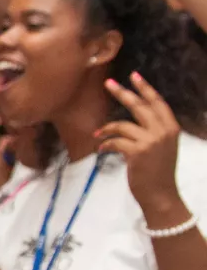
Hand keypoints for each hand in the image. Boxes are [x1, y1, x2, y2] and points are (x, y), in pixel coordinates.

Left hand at [99, 71, 182, 211]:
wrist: (160, 194)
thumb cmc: (157, 171)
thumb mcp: (162, 147)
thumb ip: (152, 131)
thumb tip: (131, 121)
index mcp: (171, 128)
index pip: (157, 102)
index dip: (145, 88)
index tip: (134, 75)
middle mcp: (163, 131)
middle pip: (139, 106)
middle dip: (122, 92)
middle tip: (108, 83)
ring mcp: (151, 141)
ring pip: (123, 124)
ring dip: (107, 128)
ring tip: (98, 133)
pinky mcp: (137, 151)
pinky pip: (115, 140)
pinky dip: (105, 143)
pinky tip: (102, 148)